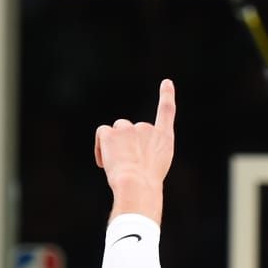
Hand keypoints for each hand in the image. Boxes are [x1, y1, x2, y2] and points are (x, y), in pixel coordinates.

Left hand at [94, 79, 176, 210]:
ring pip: (117, 132)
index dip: (167, 96)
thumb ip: (146, 153)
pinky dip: (100, 148)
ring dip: (115, 146)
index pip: (166, 112)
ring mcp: (128, 128)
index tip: (167, 83)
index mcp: (163, 139)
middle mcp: (147, 129)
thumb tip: (131, 158)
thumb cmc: (147, 185)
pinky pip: (102, 134)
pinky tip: (104, 163)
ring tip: (118, 166)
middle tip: (129, 166)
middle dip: (128, 145)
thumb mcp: (154, 169)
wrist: (137, 185)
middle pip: (131, 130)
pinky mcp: (110, 133)